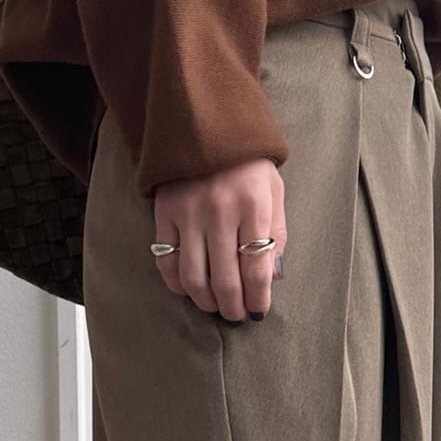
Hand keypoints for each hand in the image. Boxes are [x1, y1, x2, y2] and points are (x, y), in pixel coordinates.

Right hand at [151, 159, 286, 321]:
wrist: (206, 124)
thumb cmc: (247, 163)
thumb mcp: (274, 190)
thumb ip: (275, 233)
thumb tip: (270, 277)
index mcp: (253, 205)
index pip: (256, 269)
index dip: (258, 298)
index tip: (258, 311)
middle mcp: (220, 211)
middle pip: (225, 281)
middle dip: (233, 308)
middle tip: (236, 316)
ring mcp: (189, 214)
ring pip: (194, 278)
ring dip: (206, 302)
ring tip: (215, 305)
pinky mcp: (164, 214)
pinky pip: (168, 262)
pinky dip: (177, 284)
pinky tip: (189, 288)